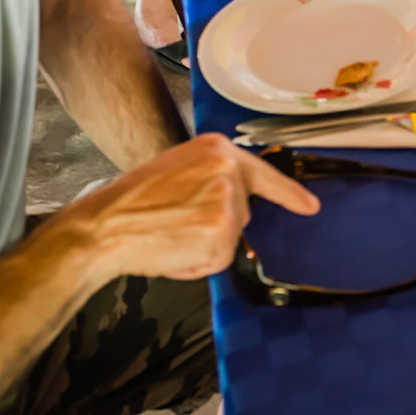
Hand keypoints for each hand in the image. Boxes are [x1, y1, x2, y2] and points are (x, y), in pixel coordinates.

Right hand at [41, 134, 319, 285]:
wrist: (105, 226)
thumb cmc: (132, 203)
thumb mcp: (176, 170)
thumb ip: (209, 177)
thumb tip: (234, 198)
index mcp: (216, 149)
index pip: (263, 173)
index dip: (289, 194)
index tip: (310, 206)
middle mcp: (227, 169)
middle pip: (243, 211)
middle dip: (216, 225)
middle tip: (174, 221)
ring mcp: (227, 200)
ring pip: (231, 238)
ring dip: (204, 246)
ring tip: (169, 233)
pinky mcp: (222, 231)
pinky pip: (218, 260)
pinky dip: (197, 264)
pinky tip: (172, 249)